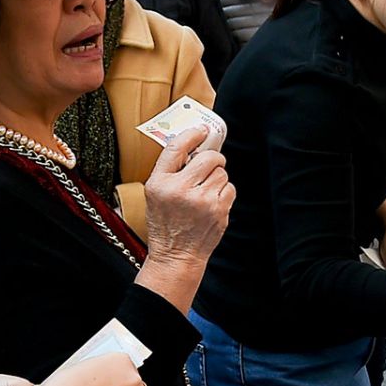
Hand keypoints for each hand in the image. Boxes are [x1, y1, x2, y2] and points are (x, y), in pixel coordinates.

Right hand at [144, 126, 234, 264]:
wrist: (177, 255)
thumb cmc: (166, 224)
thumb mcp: (154, 194)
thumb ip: (170, 170)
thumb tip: (194, 146)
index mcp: (160, 183)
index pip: (177, 147)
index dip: (192, 134)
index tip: (201, 130)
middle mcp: (181, 190)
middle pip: (209, 157)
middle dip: (212, 158)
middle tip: (208, 164)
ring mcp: (202, 201)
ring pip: (222, 172)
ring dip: (217, 176)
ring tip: (206, 189)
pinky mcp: (219, 211)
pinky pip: (230, 188)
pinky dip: (224, 191)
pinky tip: (212, 201)